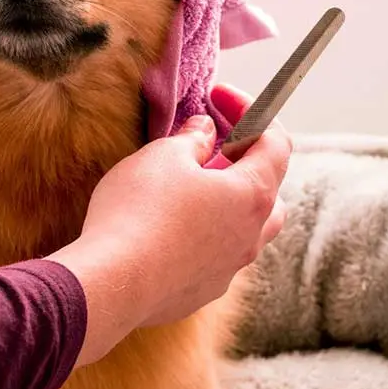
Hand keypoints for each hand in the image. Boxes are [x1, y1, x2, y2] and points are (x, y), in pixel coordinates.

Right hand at [48, 83, 291, 365]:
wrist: (112, 282)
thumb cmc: (140, 211)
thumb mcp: (164, 156)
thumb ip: (192, 139)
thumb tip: (205, 131)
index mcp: (252, 194)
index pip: (275, 143)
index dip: (250, 111)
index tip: (219, 97)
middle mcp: (252, 235)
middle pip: (268, 190)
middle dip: (244, 162)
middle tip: (210, 147)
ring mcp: (230, 268)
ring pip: (245, 228)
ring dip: (225, 203)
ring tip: (189, 188)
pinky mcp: (204, 291)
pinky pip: (216, 255)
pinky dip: (203, 235)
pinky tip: (168, 228)